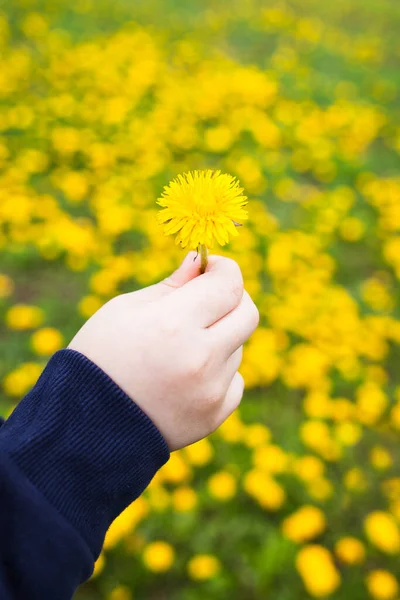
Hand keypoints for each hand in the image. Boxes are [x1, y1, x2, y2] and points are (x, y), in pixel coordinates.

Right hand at [68, 253, 258, 449]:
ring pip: (238, 347)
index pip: (229, 283)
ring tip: (179, 350)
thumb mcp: (125, 310)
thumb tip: (200, 261)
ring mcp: (211, 391)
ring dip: (219, 338)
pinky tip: (185, 378)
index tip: (210, 269)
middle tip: (207, 300)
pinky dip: (218, 373)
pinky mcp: (214, 416)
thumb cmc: (99, 357)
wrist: (85, 424)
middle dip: (232, 298)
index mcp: (173, 324)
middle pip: (248, 313)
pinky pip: (234, 381)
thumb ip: (171, 285)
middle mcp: (200, 358)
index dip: (223, 269)